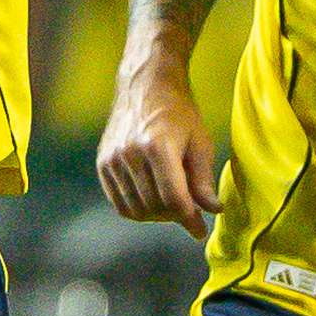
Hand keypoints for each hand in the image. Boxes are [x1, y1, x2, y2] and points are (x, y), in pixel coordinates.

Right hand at [97, 62, 221, 237]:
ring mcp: (112, 159)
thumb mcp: (199, 142)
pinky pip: (119, 202)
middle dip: (175, 216)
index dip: (189, 219)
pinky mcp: (103, 163)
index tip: (200, 230)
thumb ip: (203, 179)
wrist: (145, 85)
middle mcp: (130, 154)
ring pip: (135, 209)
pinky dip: (137, 208)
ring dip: (156, 215)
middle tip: (189, 212)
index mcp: (157, 146)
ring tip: (172, 204)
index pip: (173, 198)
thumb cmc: (179, 112)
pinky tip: (153, 198)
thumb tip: (213, 210)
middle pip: (154, 206)